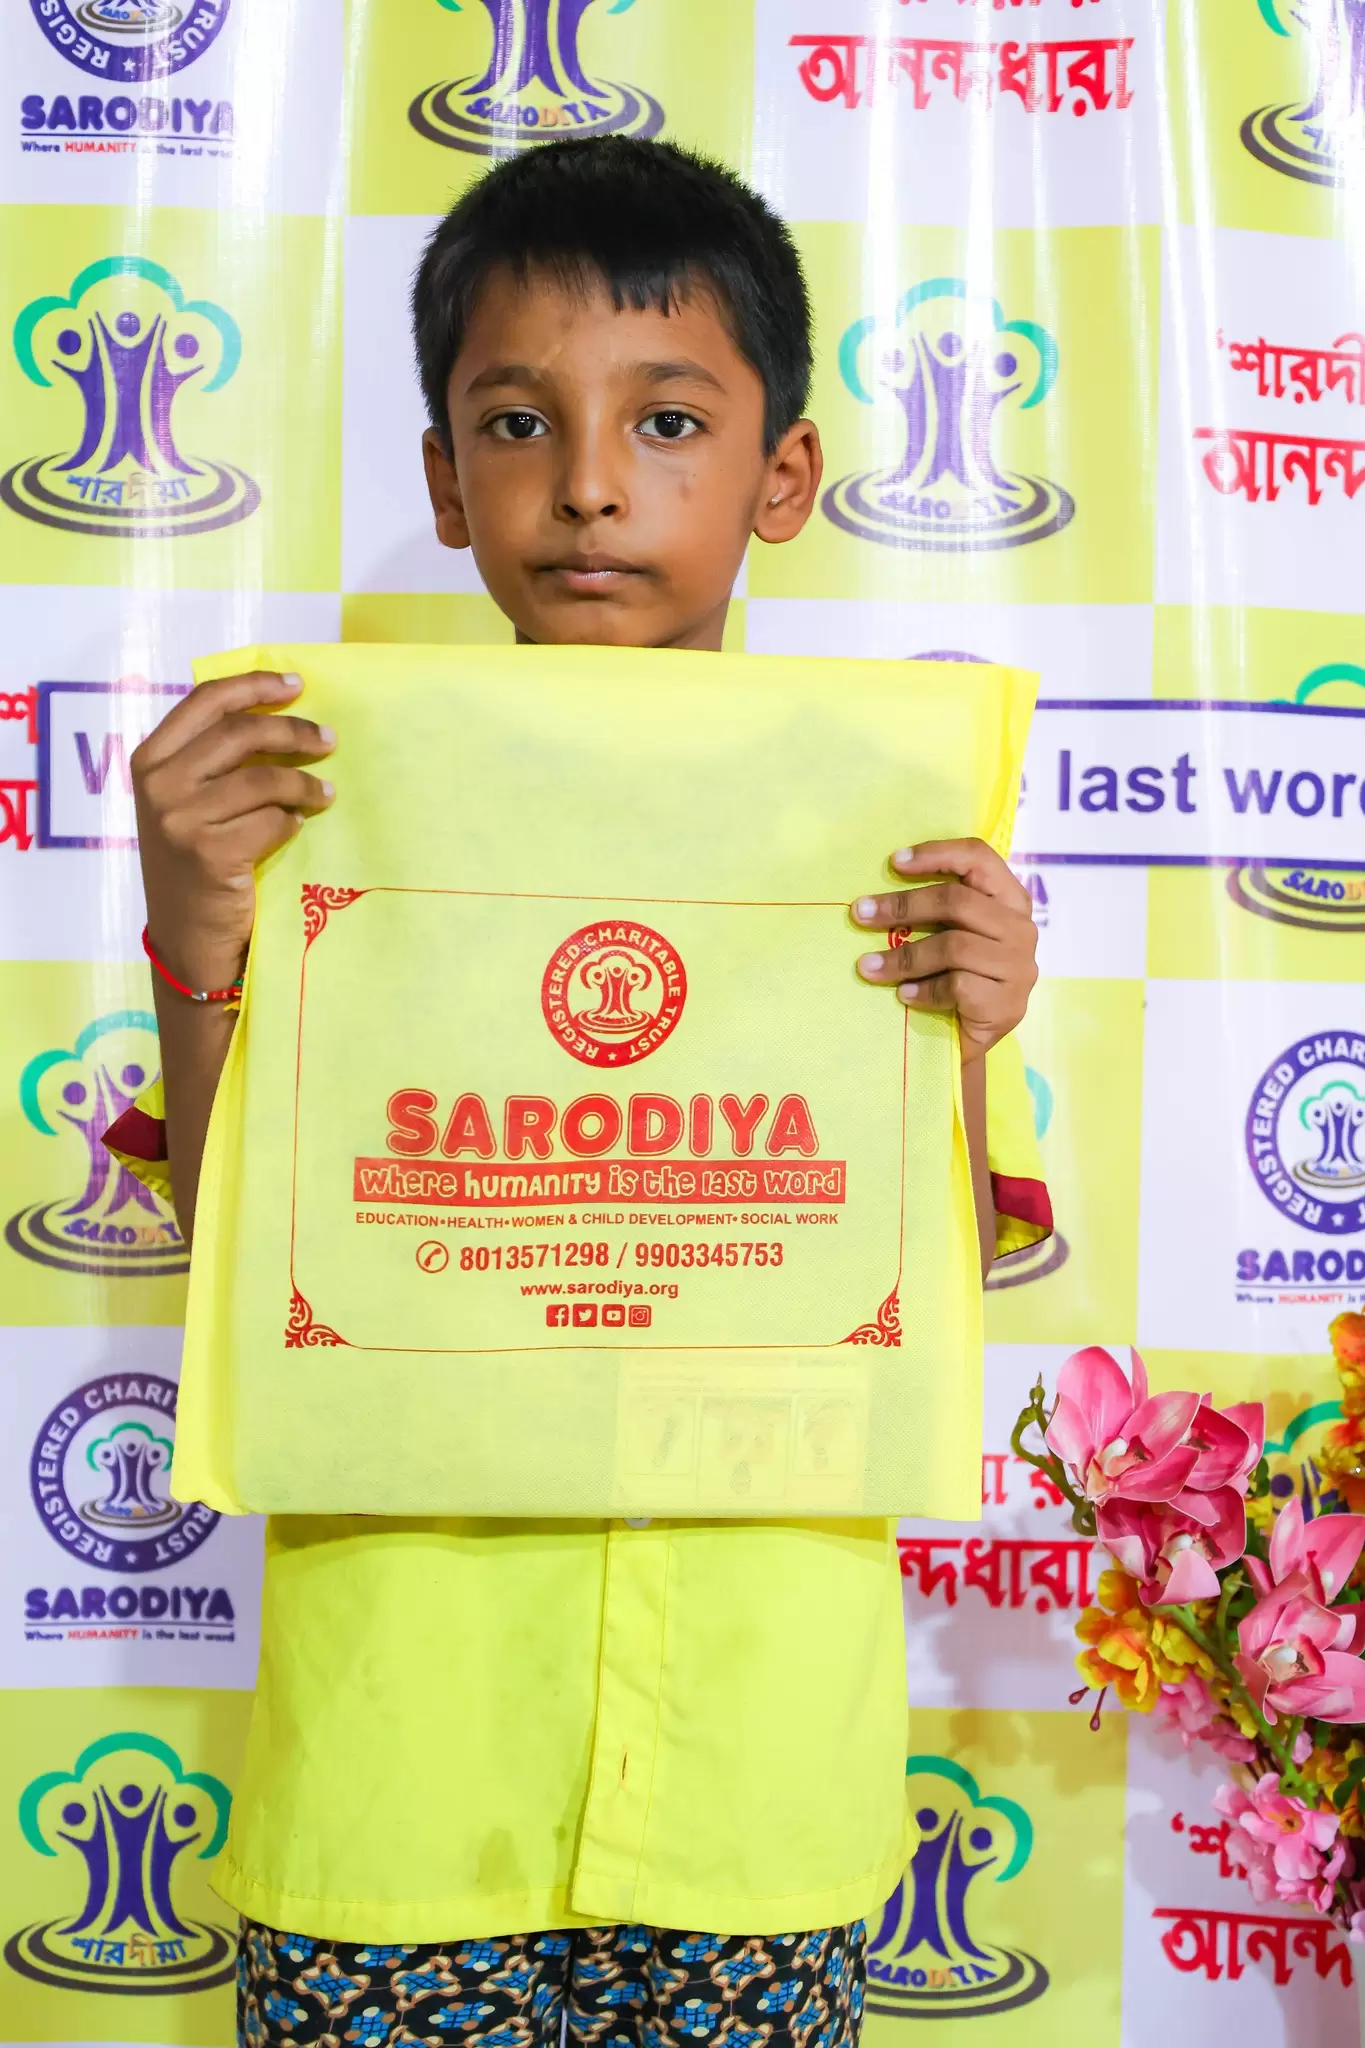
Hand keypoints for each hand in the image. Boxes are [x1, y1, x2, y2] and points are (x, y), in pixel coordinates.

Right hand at [131, 670, 334, 988]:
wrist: (186, 938)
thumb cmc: (194, 865)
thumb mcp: (184, 804)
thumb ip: (211, 762)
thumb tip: (278, 715)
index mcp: (150, 759)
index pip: (206, 701)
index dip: (255, 686)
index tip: (296, 685)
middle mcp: (158, 785)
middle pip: (241, 733)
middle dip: (293, 731)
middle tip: (328, 739)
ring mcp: (180, 819)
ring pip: (263, 779)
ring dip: (304, 784)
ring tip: (325, 792)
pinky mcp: (209, 853)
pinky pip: (271, 822)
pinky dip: (292, 822)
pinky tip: (297, 828)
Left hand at [851, 839, 1037, 1062]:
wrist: (967, 1044)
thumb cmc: (955, 980)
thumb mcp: (950, 935)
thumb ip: (937, 909)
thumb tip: (879, 894)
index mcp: (1011, 901)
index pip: (980, 859)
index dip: (937, 854)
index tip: (894, 862)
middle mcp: (1022, 930)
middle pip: (958, 902)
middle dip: (903, 906)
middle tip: (861, 913)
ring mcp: (1019, 968)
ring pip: (954, 947)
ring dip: (903, 957)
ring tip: (868, 966)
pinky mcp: (1007, 1004)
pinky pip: (956, 986)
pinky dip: (923, 990)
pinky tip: (903, 996)